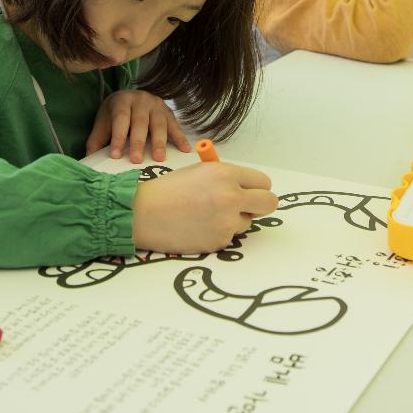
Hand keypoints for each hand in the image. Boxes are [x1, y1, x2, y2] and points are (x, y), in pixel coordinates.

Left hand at [86, 90, 189, 162]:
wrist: (130, 97)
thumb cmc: (115, 114)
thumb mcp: (103, 123)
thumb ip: (96, 141)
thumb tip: (89, 162)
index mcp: (122, 100)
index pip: (120, 119)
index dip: (117, 137)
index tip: (115, 155)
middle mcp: (141, 99)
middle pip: (140, 122)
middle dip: (138, 142)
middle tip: (136, 160)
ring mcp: (157, 104)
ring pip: (158, 123)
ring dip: (159, 142)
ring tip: (159, 158)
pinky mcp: (168, 111)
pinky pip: (175, 125)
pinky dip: (180, 138)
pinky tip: (185, 150)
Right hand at [132, 161, 278, 252]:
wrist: (144, 213)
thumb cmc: (169, 189)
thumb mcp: (201, 171)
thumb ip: (228, 179)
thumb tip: (249, 190)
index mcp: (227, 174)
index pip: (263, 182)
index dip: (257, 187)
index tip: (252, 192)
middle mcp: (231, 197)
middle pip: (268, 203)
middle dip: (261, 205)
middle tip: (249, 207)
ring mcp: (227, 221)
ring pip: (247, 222)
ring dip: (234, 219)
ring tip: (207, 215)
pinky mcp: (219, 241)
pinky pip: (230, 236)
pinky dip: (219, 232)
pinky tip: (198, 226)